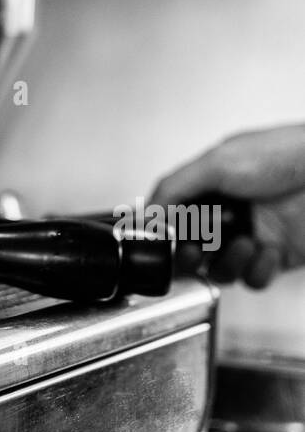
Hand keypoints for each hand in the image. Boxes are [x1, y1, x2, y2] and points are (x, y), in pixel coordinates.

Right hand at [152, 124, 304, 286]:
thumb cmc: (284, 154)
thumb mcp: (219, 161)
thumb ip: (176, 186)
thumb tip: (148, 213)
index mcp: (212, 185)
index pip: (175, 215)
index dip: (166, 232)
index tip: (162, 240)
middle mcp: (231, 211)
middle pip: (194, 248)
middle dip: (190, 254)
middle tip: (195, 251)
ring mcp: (254, 234)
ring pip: (221, 268)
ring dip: (226, 262)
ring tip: (240, 245)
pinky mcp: (278, 255)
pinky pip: (254, 277)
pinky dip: (256, 269)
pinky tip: (267, 250)